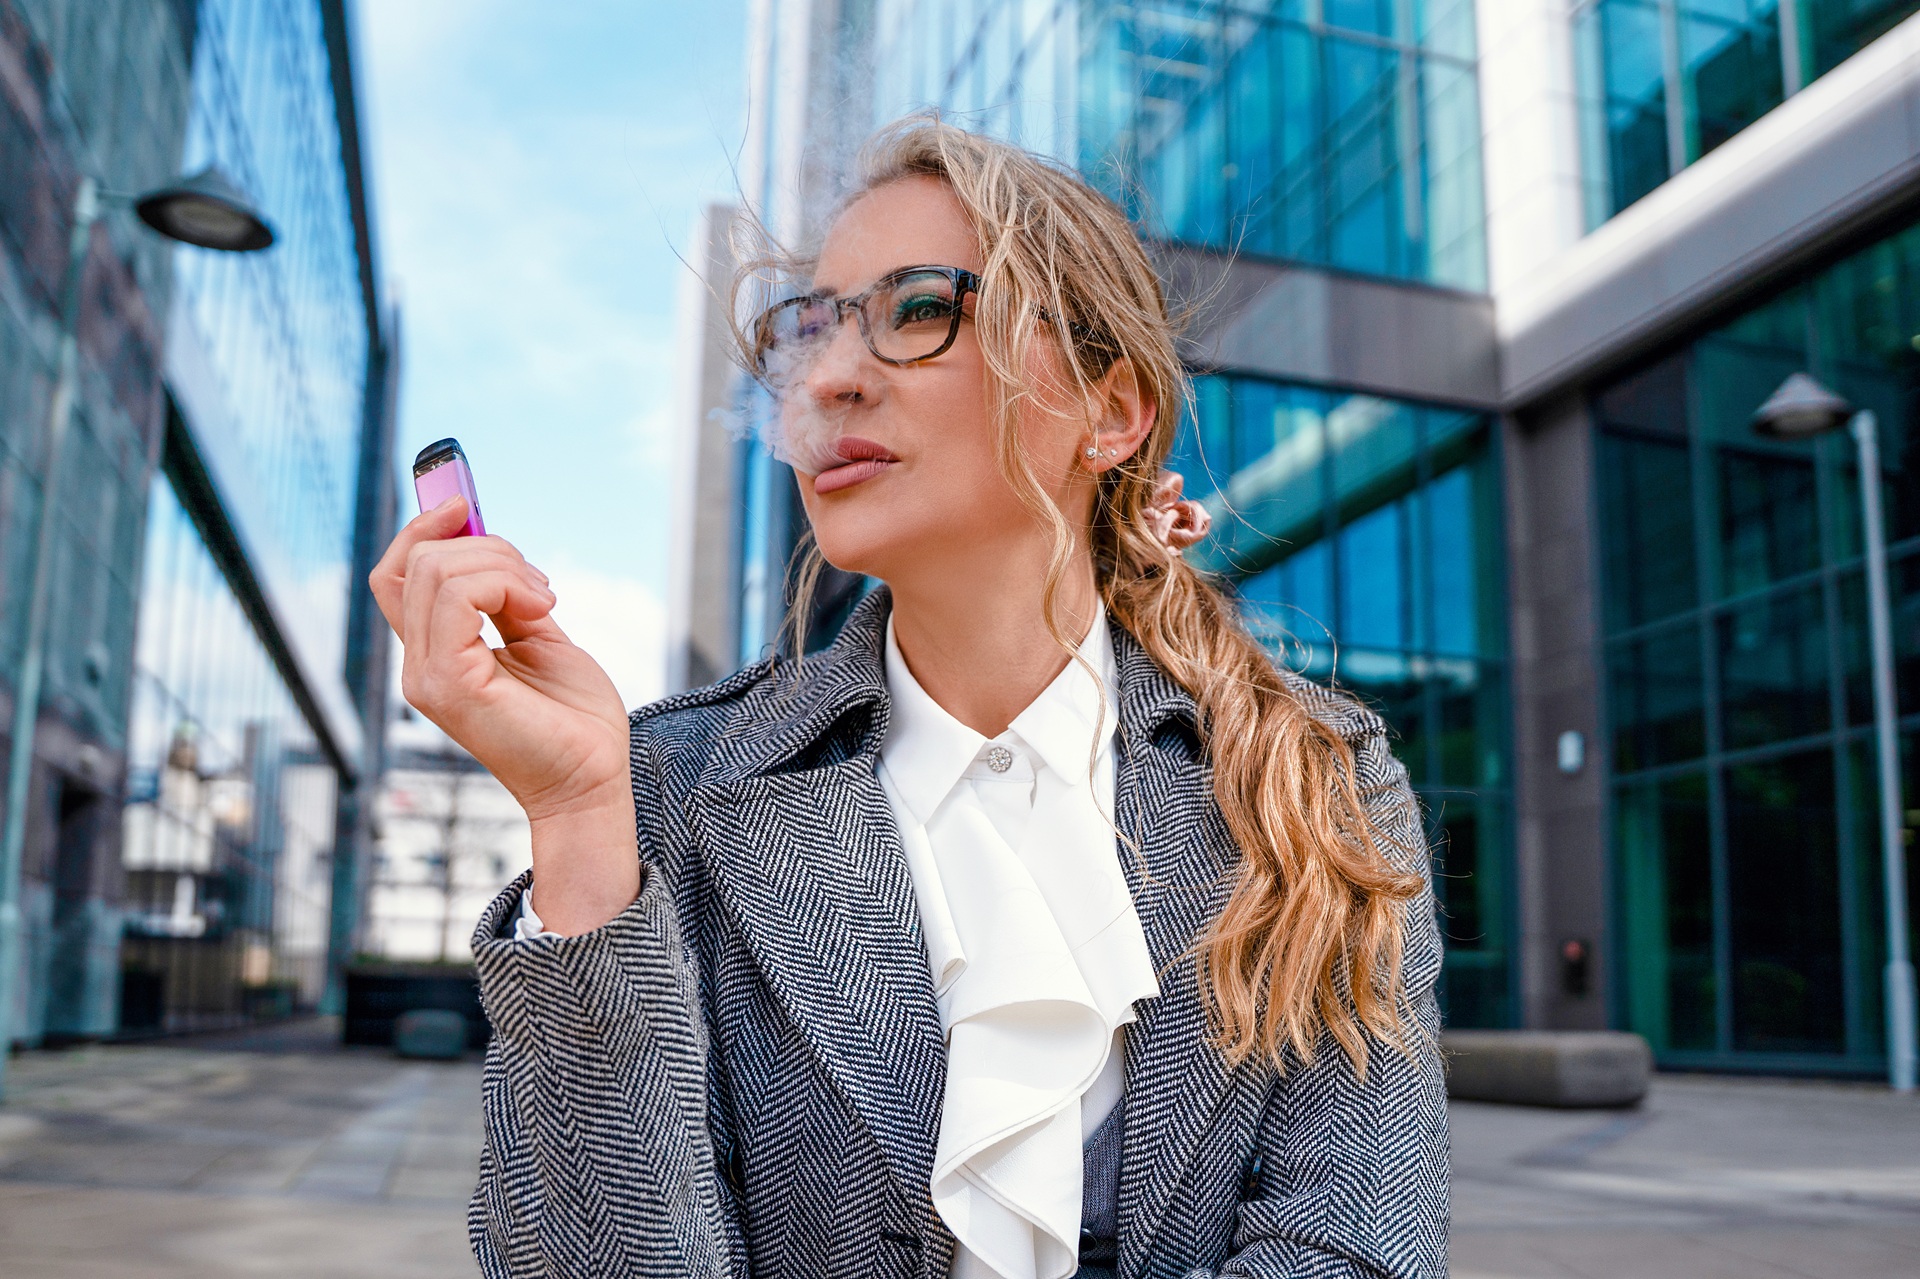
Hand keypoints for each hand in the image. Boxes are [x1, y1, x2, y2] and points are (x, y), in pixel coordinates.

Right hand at [370, 497, 638, 931]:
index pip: (396, 574)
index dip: (422, 528)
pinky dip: (504, 583)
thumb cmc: (574, 719)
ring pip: (437, 569)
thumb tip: (490, 543)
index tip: (465, 502)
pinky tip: (543, 610)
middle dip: (487, 545)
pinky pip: (457, 595)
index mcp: (436, 653)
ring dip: (503, 564)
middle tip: (541, 584)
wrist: (594, 780)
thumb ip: (509, 597)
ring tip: (546, 601)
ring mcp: (427, 676)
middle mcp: (419, 666)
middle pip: (418, 561)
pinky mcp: (449, 684)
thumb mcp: (540, 638)